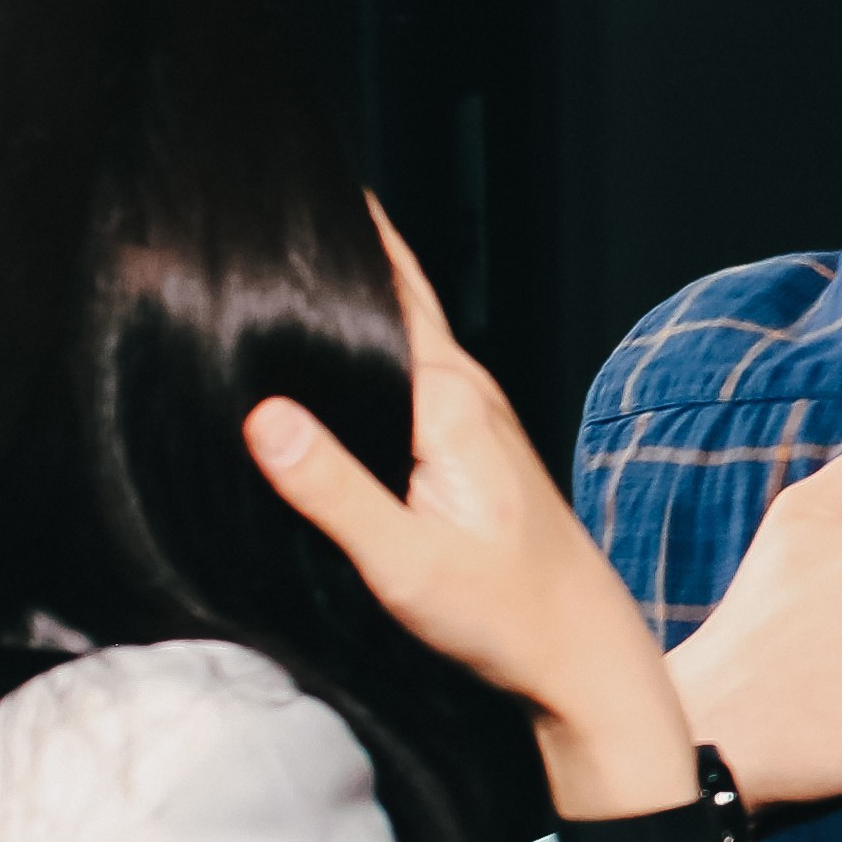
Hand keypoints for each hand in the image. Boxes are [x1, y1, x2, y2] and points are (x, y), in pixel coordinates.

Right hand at [243, 208, 682, 811]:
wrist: (583, 659)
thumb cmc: (507, 619)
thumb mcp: (405, 563)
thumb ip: (335, 492)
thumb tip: (264, 416)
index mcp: (452, 400)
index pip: (390, 289)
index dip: (343, 234)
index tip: (292, 182)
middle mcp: (467, 394)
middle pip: (390, 301)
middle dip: (335, 255)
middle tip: (258, 212)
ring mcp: (472, 419)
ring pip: (398, 340)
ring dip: (348, 305)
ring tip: (276, 266)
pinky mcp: (466, 451)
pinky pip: (404, 378)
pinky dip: (365, 356)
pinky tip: (324, 365)